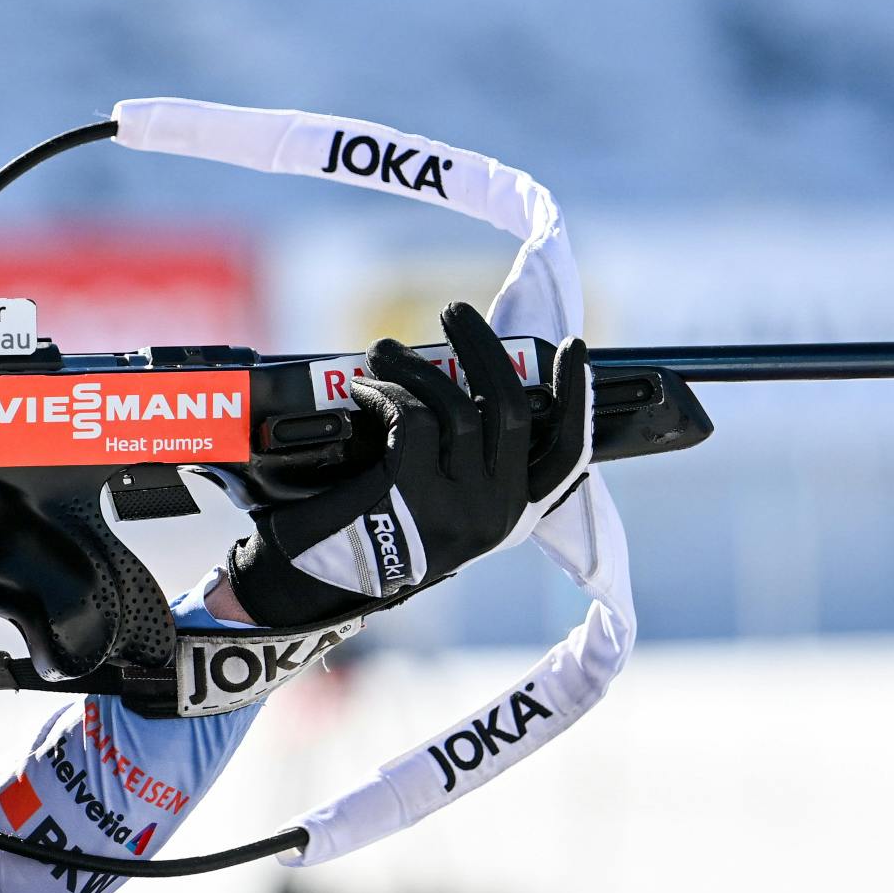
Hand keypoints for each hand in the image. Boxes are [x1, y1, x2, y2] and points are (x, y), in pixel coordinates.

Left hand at [227, 303, 589, 631]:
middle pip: (511, 407)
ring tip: (384, 350)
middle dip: (483, 347)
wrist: (317, 581)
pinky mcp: (413, 494)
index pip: (567, 456)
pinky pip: (410, 416)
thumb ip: (472, 458)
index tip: (572, 346)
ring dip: (417, 365)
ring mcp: (460, 507)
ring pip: (456, 406)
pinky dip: (384, 392)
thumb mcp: (444, 504)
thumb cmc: (379, 530)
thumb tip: (472, 374)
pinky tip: (363, 391)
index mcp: (514, 515)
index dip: (576, 396)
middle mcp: (498, 514)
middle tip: (454, 310)